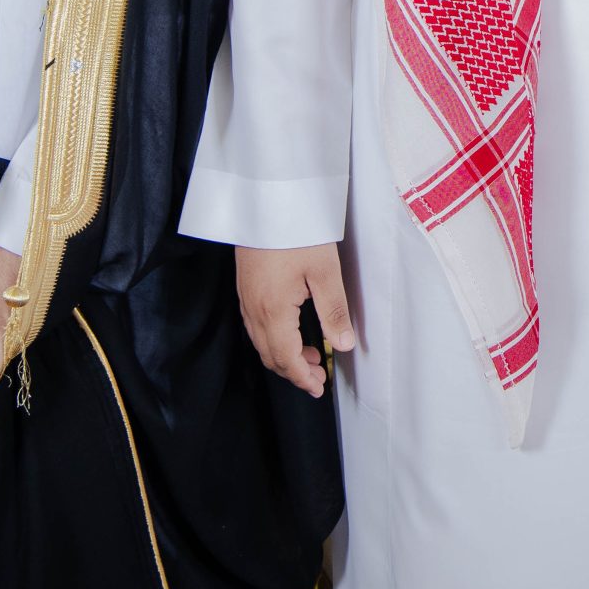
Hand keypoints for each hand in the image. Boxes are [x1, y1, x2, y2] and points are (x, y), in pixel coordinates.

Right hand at [236, 243, 356, 398]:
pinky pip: (255, 325)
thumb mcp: (324, 271)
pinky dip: (273, 339)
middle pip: (270, 355)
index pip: (286, 358)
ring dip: (284, 355)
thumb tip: (343, 346)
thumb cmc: (297, 232)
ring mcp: (245, 298)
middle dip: (294, 371)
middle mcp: (253, 309)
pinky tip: (291, 332)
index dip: (302, 378)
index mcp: (273, 311)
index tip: (319, 388)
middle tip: (318, 377)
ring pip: (261, 342)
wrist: (266, 200)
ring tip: (311, 356)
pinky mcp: (245, 286)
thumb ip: (333, 311)